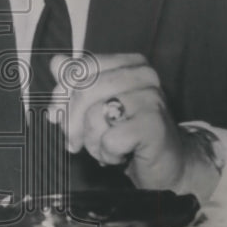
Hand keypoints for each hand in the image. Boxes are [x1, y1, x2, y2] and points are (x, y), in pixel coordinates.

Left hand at [49, 53, 219, 199]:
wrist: (169, 164)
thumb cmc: (131, 132)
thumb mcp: (99, 105)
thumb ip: (77, 83)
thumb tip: (56, 62)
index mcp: (130, 63)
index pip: (80, 68)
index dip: (62, 95)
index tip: (57, 116)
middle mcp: (143, 74)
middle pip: (84, 91)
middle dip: (71, 122)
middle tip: (74, 142)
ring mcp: (151, 98)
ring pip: (94, 115)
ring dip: (92, 141)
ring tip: (107, 147)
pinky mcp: (154, 125)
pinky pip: (110, 139)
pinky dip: (108, 154)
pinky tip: (121, 155)